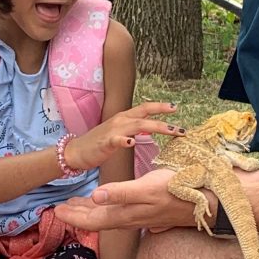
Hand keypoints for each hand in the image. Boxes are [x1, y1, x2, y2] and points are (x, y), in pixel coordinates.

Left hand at [56, 169, 211, 232]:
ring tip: (77, 204)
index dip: (74, 216)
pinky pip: (121, 213)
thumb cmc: (177, 190)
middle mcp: (131, 218)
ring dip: (91, 212)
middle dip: (78, 215)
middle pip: (98, 220)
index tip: (56, 212)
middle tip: (59, 209)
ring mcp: (141, 217)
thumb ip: (121, 193)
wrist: (207, 201)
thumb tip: (95, 198)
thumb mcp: (147, 188)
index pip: (93, 219)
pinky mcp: (149, 212)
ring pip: (109, 217)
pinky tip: (108, 204)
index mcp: (126, 214)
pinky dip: (108, 209)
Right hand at [63, 102, 180, 172]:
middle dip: (165, 120)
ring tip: (171, 131)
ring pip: (137, 125)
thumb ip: (134, 128)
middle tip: (181, 127)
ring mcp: (112, 131)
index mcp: (124, 118)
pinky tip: (132, 142)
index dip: (160, 107)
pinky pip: (116, 140)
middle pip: (145, 115)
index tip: (175, 107)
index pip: (144, 108)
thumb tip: (151, 128)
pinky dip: (124, 140)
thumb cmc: (99, 143)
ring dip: (156, 127)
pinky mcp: (105, 143)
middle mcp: (120, 121)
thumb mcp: (119, 132)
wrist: (76, 151)